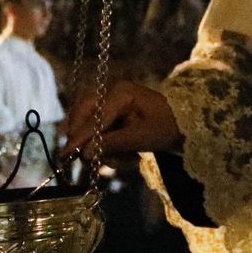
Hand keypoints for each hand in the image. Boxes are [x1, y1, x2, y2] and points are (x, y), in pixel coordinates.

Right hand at [61, 81, 181, 158]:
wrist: (186, 127)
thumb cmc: (167, 128)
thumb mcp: (141, 138)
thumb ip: (112, 143)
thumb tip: (85, 153)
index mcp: (119, 93)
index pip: (93, 118)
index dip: (79, 138)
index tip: (65, 155)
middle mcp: (111, 93)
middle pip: (84, 116)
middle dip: (86, 140)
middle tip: (88, 160)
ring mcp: (112, 104)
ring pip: (91, 127)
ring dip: (104, 148)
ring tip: (127, 160)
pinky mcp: (114, 116)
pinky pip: (101, 133)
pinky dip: (111, 148)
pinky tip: (130, 157)